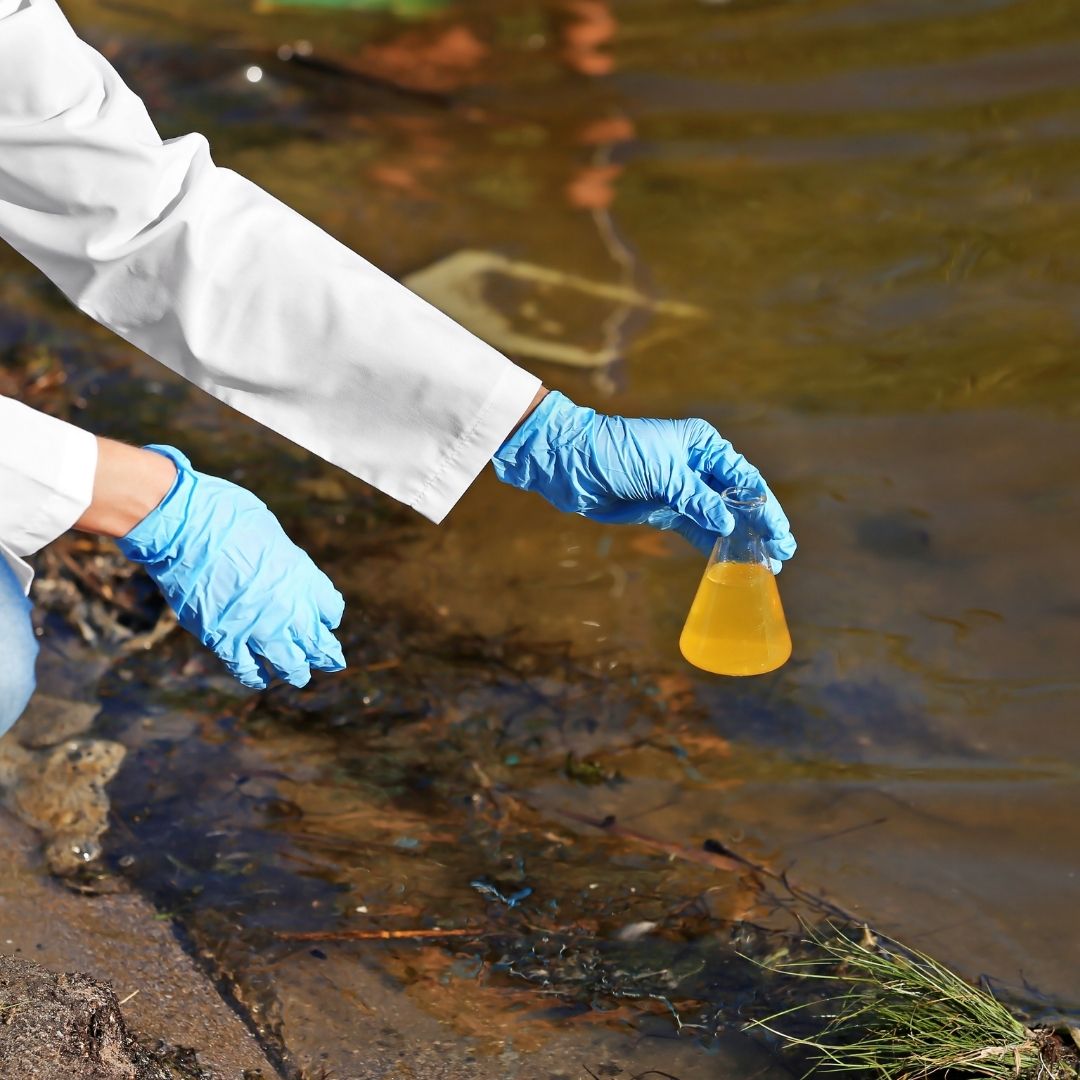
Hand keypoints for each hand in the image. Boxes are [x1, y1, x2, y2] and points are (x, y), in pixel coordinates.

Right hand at [116, 446, 345, 688]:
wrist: (185, 525)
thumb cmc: (227, 516)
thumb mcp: (272, 534)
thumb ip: (284, 562)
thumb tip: (282, 572)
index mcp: (304, 578)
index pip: (331, 609)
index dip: (328, 615)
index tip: (326, 620)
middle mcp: (289, 609)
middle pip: (317, 644)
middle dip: (325, 655)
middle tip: (331, 662)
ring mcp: (257, 628)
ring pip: (288, 665)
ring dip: (295, 672)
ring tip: (299, 677)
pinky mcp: (223, 639)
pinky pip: (246, 668)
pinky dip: (255, 676)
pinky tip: (260, 679)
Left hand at [492, 392, 795, 569]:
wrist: (573, 464)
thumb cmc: (618, 453)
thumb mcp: (663, 473)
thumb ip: (697, 498)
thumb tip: (727, 523)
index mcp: (703, 445)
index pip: (744, 478)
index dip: (764, 507)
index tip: (780, 533)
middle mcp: (697, 465)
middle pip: (738, 499)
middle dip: (760, 525)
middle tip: (783, 553)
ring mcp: (682, 490)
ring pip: (720, 517)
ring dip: (741, 540)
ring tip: (765, 565)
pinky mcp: (665, 510)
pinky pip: (696, 530)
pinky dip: (713, 545)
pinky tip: (732, 563)